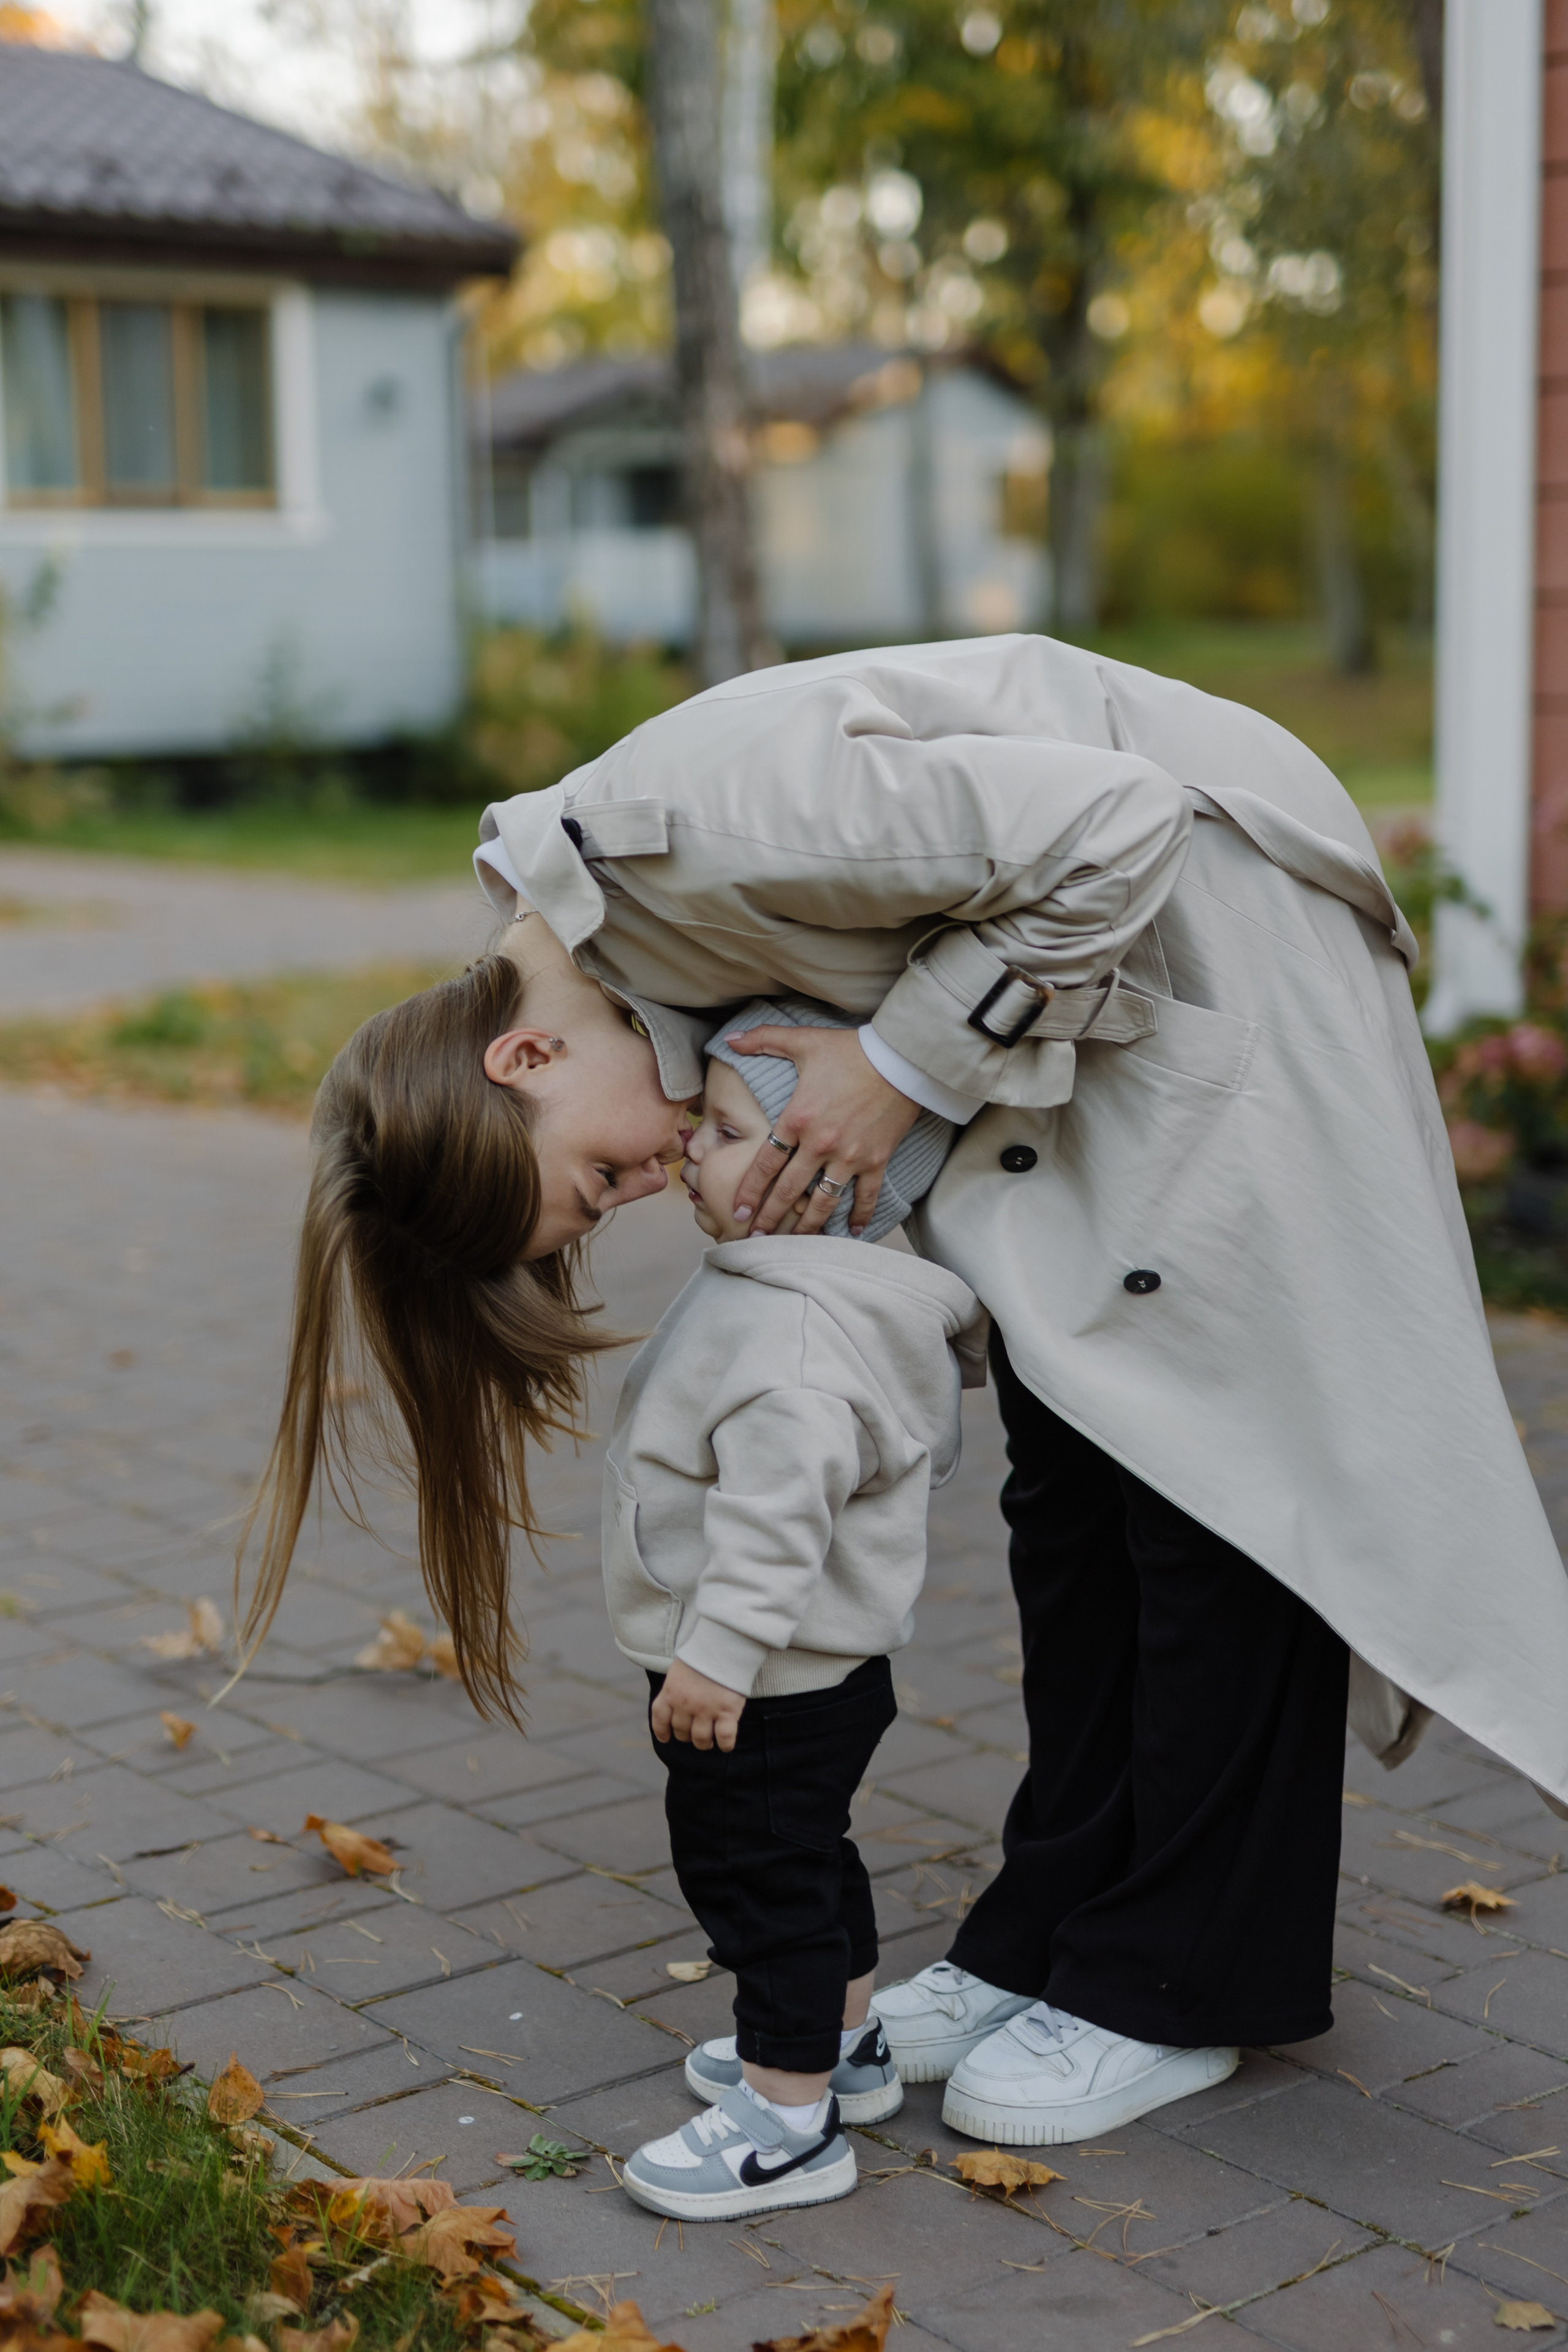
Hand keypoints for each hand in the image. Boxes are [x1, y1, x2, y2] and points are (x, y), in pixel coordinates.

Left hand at [652, 1659, 746, 1751]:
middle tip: (695, 1734)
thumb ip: (677, 1686)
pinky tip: (726, 1744)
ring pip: (700, 1739)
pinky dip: (725, 1745)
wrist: (724, 1642)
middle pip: (681, 1732)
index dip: (662, 1730)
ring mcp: (706, 1709)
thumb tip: (678, 1699)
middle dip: (687, 1736)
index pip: (659, 1718)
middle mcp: (685, 1704)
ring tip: (709, 1742)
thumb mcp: (680, 1668)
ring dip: (704, 1743)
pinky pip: (724, 1738)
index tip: (666, 1738)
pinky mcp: (727, 1711)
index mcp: (671, 1691)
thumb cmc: (703, 1652)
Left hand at [731, 1028, 920, 1237]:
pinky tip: (850, 1232)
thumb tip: (729, 1038)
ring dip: (807, 1226)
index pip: (765, 1163)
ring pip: (823, 1202)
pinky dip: (859, 1216)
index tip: (737, 1212)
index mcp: (798, 1118)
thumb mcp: (804, 1040)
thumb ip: (763, 1040)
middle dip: (769, 1218)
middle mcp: (820, 1144)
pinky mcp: (876, 1160)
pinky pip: (866, 1196)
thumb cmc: (851, 1049)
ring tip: (793, 1244)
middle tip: (753, 1238)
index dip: (749, 1191)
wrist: (901, 1058)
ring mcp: (849, 1156)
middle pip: (789, 1191)